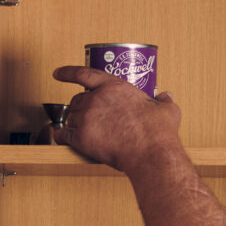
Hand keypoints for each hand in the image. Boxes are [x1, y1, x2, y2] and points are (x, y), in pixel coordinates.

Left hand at [52, 65, 184, 171]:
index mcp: (115, 87)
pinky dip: (62, 136)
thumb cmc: (158, 132)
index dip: (68, 72)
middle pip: (77, 99)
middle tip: (85, 114)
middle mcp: (97, 99)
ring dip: (74, 122)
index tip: (58, 73)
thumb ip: (164, 101)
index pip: (85, 74)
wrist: (150, 152)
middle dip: (79, 106)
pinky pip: (65, 135)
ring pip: (71, 117)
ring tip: (81, 129)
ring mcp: (87, 118)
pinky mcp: (82, 138)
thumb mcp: (167, 109)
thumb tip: (167, 96)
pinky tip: (61, 138)